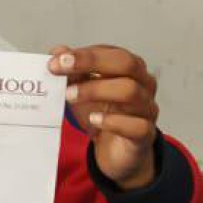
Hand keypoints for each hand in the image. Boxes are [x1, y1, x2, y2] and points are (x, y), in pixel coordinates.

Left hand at [49, 45, 160, 189]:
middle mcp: (143, 85)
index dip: (83, 54)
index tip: (55, 60)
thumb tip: (57, 51)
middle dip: (91, 63)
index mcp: (130, 69)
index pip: (111, 52)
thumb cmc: (102, 114)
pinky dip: (113, 121)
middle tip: (60, 69)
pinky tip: (93, 119)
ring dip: (95, 90)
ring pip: (130, 91)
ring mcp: (147, 109)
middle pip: (126, 64)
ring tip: (69, 96)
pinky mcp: (145, 134)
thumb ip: (72, 71)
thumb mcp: (82, 90)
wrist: (116, 151)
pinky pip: (136, 125)